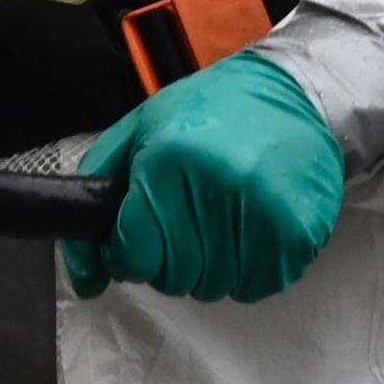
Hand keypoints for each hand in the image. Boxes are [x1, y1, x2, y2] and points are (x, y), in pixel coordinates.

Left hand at [59, 52, 344, 304]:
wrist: (296, 95)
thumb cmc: (210, 111)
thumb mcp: (138, 131)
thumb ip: (96, 197)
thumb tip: (85, 279)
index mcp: (168, 161)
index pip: (131, 253)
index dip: (126, 252)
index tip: (137, 236)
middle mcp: (216, 189)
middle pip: (171, 276)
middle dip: (167, 258)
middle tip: (184, 220)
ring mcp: (262, 215)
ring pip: (213, 288)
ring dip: (209, 265)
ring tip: (221, 217)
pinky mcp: (298, 235)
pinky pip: (256, 288)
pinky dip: (248, 269)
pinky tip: (250, 228)